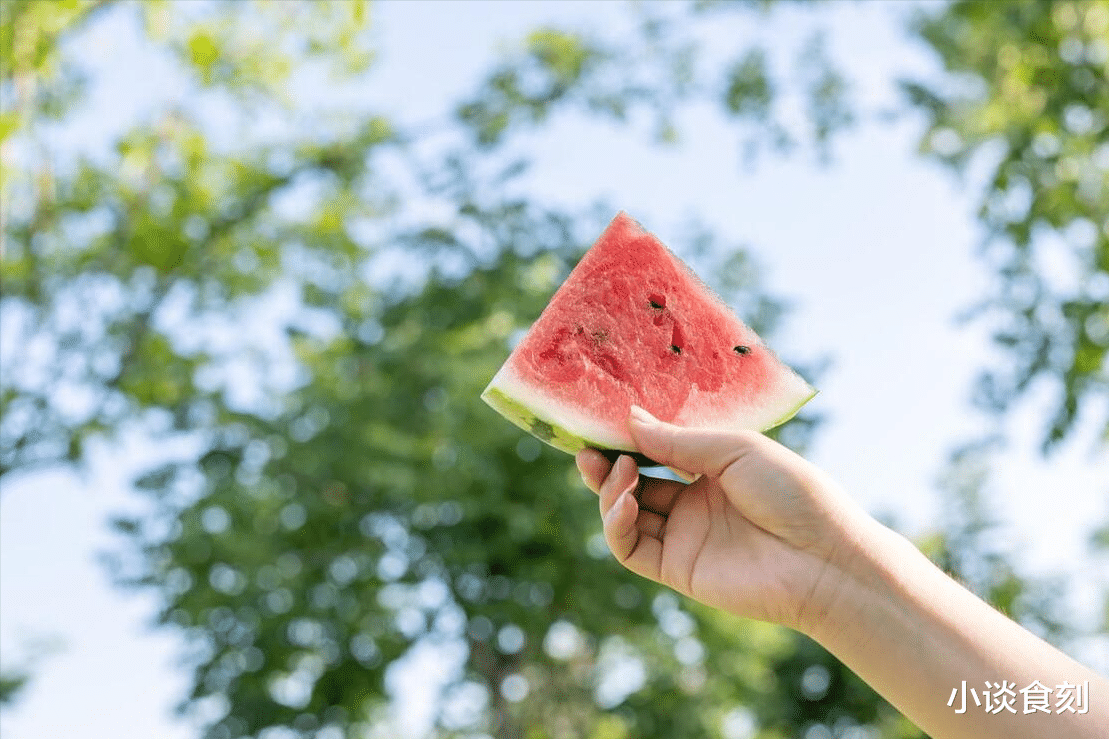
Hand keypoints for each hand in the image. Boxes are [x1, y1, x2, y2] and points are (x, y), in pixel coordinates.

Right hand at [575, 406, 861, 630]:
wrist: (824, 558)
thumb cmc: (793, 493)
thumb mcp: (734, 449)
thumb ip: (678, 440)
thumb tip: (628, 418)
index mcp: (711, 469)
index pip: (656, 451)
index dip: (628, 438)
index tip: (602, 419)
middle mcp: (693, 502)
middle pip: (632, 482)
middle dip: (606, 464)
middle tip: (588, 448)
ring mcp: (683, 536)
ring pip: (624, 513)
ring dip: (609, 490)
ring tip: (618, 470)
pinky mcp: (676, 568)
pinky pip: (630, 547)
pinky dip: (617, 522)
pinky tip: (625, 499)